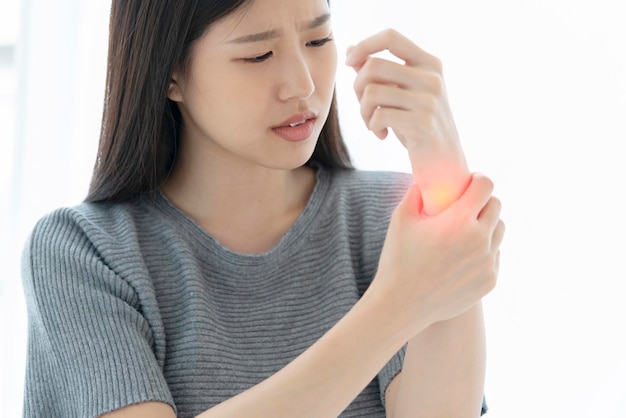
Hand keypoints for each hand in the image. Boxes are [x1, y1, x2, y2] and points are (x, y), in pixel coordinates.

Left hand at [346, 29, 469, 213]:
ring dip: (363, 111)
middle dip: (357, 87)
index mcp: (429, 63)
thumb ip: (379, 73)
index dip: (364, 45)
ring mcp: (429, 100)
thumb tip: (350, 50)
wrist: (443, 163)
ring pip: (372, 92)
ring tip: (372, 123)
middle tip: (364, 107)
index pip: (391, 37)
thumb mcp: (400, 95)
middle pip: (373, 66)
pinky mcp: (422, 123)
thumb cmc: (418, 126)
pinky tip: (381, 134)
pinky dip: (372, 126)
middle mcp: (432, 77)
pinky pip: (378, 116)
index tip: (349, 63)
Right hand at [370, 173, 503, 338]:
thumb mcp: (401, 219)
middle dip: (482, 202)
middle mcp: (479, 240)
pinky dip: (484, 251)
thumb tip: (426, 180)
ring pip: (499, 231)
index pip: (486, 186)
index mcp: (458, 221)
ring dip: (486, 226)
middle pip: (497, 206)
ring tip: (464, 232)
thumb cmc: (399, 259)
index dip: (478, 180)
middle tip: (466, 208)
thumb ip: (416, 193)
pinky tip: (463, 256)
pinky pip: (495, 256)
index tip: (470, 184)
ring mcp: (487, 262)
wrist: (402, 304)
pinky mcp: (490, 280)